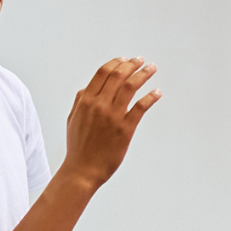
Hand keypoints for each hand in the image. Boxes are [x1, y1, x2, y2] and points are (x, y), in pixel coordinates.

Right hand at [62, 58, 159, 189]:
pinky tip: (157, 92)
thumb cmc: (78, 147)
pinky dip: (151, 96)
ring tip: (151, 69)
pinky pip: (141, 107)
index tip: (125, 60)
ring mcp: (113, 116)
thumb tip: (86, 88)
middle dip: (131, 64)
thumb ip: (79, 101)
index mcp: (85, 100)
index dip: (116, 63)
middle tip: (141, 60)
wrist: (82, 170)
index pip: (103, 73)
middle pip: (118, 75)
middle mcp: (99, 105)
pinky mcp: (125, 129)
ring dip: (143, 74)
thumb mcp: (73, 119)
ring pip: (130, 87)